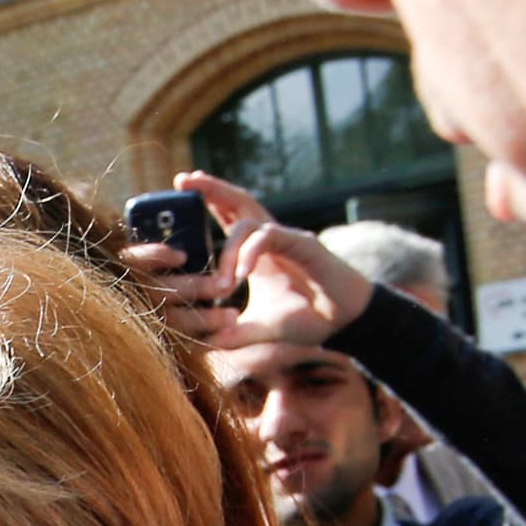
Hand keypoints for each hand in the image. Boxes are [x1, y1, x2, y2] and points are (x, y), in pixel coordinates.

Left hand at [146, 168, 375, 348]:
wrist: (345, 324)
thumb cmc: (306, 321)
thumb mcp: (261, 330)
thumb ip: (234, 334)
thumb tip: (205, 343)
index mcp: (257, 251)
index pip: (228, 217)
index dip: (208, 202)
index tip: (180, 193)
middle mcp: (270, 239)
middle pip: (237, 202)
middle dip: (210, 190)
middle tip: (182, 181)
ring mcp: (287, 239)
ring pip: (249, 218)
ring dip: (227, 248)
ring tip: (221, 284)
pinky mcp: (304, 244)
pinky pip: (270, 237)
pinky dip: (250, 254)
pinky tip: (240, 278)